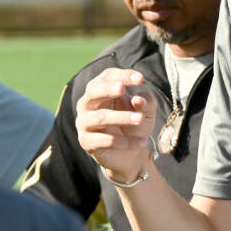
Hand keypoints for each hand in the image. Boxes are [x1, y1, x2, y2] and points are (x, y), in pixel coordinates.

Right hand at [75, 68, 156, 184]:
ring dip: (122, 117)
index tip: (141, 79)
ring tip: (140, 119)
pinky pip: (106, 140)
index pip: (107, 77)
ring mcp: (84, 123)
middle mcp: (87, 104)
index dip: (122, 75)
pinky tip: (142, 142)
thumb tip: (138, 100)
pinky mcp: (87, 142)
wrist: (130, 154)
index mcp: (100, 90)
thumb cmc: (135, 124)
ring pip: (100, 117)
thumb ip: (146, 102)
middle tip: (123, 89)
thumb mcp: (146, 111)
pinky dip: (125, 141)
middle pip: (94, 92)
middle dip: (108, 89)